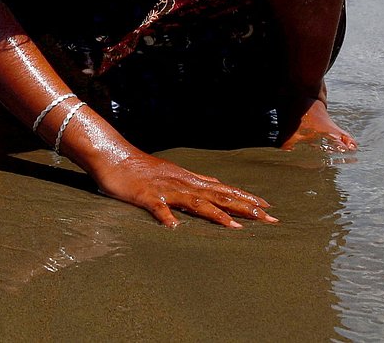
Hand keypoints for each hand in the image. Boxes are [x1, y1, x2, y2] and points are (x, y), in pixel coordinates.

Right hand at [92, 148, 278, 228]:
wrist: (113, 155)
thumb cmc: (141, 167)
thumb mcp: (172, 172)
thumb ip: (193, 181)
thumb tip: (215, 184)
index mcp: (189, 179)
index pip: (224, 189)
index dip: (246, 198)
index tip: (268, 207)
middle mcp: (182, 183)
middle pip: (218, 196)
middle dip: (244, 207)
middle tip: (269, 218)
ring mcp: (166, 190)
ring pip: (195, 202)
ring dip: (216, 214)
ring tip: (236, 227)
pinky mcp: (146, 196)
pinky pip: (158, 208)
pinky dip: (167, 218)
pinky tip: (174, 228)